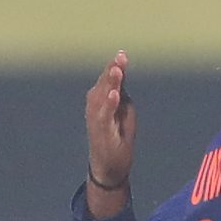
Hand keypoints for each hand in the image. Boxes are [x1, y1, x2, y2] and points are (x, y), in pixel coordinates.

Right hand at [85, 50, 134, 187]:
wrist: (109, 166)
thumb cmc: (117, 137)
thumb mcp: (123, 112)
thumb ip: (122, 94)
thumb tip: (121, 74)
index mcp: (104, 101)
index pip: (110, 81)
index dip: (115, 67)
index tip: (122, 54)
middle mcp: (97, 107)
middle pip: (104, 85)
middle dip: (112, 71)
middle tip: (120, 57)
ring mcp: (98, 119)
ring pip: (102, 97)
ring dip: (110, 83)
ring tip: (117, 70)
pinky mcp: (101, 132)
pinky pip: (104, 116)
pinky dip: (109, 105)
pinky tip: (115, 95)